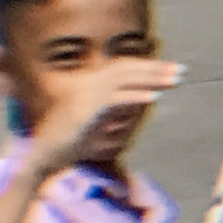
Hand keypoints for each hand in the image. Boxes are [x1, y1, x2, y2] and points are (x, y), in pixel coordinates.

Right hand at [25, 54, 182, 173]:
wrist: (41, 155)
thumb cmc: (69, 144)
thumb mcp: (99, 122)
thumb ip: (120, 109)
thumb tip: (147, 97)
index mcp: (87, 82)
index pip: (122, 68)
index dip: (147, 67)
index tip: (170, 69)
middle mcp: (85, 83)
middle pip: (125, 69)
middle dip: (155, 69)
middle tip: (180, 70)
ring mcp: (83, 94)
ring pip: (122, 79)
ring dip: (150, 77)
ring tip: (175, 78)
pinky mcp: (83, 109)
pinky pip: (114, 99)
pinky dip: (135, 96)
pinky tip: (154, 96)